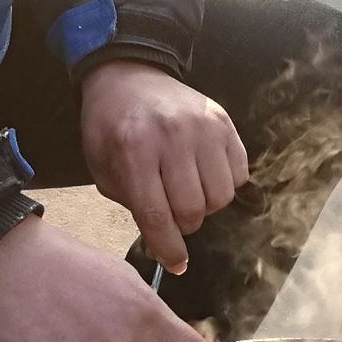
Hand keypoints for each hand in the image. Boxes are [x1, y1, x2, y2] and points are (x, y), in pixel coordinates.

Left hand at [80, 61, 248, 273]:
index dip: (169, 248)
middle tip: (172, 214)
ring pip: (221, 196)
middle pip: (193, 209)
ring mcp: (202, 127)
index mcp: (134, 150)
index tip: (177, 265)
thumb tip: (165, 244)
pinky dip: (224, 183)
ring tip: (187, 192)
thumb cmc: (111, 128)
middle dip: (183, 224)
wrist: (128, 76)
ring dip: (206, 206)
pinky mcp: (223, 121)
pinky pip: (238, 174)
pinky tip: (203, 173)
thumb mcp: (103, 168)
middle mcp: (172, 136)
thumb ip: (132, 205)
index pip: (157, 215)